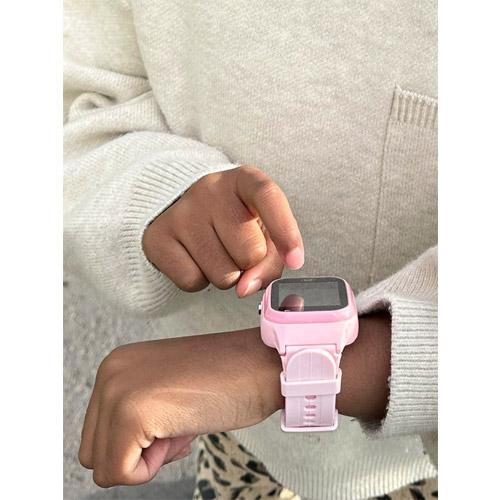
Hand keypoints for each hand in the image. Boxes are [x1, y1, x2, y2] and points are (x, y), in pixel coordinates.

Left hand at [79, 314, 390, 486]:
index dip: (138, 442)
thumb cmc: (228, 377)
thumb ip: (138, 413)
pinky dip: (153, 467)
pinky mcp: (133, 413)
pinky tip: (182, 434)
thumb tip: (121, 450)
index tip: (171, 420)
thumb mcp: (168, 390)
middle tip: (177, 426)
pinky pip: (121, 473)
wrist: (263, 365)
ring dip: (146, 460)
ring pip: (104, 465)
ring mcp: (118, 390)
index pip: (98, 432)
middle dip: (137, 453)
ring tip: (181, 426)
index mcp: (118, 365)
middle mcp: (111, 372)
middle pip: (94, 451)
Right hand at [142, 165, 303, 296]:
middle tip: (238, 249)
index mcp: (244, 179)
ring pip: (223, 275)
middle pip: (250, 252)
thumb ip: (270, 258)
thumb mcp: (262, 229)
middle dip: (251, 263)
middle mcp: (210, 189)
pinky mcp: (158, 237)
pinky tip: (195, 259)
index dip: (286, 231)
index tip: (296, 261)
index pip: (268, 196)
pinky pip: (193, 282)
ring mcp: (182, 212)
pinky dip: (200, 281)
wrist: (181, 212)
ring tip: (216, 252)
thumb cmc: (233, 222)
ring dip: (227, 276)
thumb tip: (246, 288)